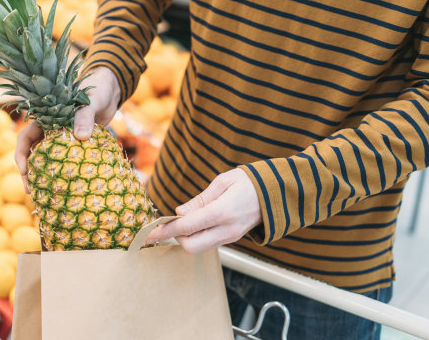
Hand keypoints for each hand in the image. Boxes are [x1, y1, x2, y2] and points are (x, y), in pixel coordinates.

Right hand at [14, 66, 120, 190]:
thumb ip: (85, 116)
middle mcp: (51, 131)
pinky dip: (64, 174)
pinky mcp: (77, 146)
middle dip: (29, 173)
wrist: (111, 92)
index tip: (25, 171)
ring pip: (48, 160)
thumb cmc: (97, 92)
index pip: (25, 138)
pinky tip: (67, 188)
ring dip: (45, 177)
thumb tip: (80, 136)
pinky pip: (66, 162)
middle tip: (31, 192)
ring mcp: (63, 140)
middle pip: (33, 154)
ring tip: (45, 196)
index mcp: (46, 119)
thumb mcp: (90, 102)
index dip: (21, 155)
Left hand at [145, 168, 261, 252]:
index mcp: (223, 212)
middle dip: (174, 238)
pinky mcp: (232, 239)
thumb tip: (179, 213)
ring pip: (199, 248)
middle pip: (190, 246)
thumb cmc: (249, 181)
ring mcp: (231, 237)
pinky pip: (208, 244)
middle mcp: (227, 229)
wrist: (277, 193)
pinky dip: (196, 237)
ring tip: (179, 222)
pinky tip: (192, 225)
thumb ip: (199, 200)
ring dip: (185, 238)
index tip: (150, 232)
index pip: (187, 227)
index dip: (165, 230)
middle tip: (166, 224)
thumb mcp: (222, 182)